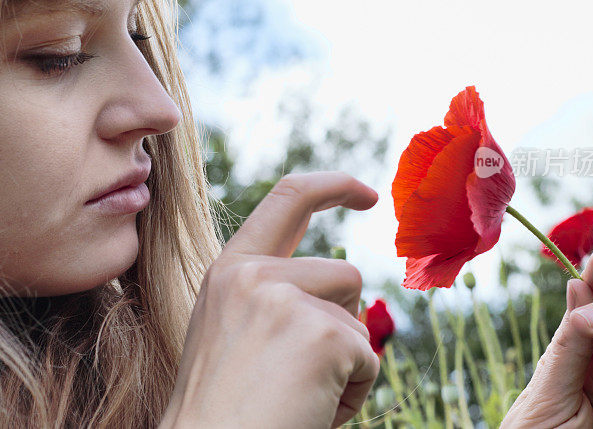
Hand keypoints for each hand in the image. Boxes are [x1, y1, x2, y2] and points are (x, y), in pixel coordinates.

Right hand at [160, 172, 379, 428]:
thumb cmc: (224, 409)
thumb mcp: (234, 331)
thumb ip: (276, 295)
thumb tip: (344, 281)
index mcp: (230, 270)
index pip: (289, 198)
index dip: (334, 186)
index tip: (368, 194)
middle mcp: (255, 274)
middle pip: (345, 274)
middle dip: (342, 325)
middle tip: (301, 375)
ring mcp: (286, 300)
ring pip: (359, 318)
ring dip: (346, 361)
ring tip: (301, 396)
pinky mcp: (321, 335)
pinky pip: (368, 359)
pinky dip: (353, 392)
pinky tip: (311, 411)